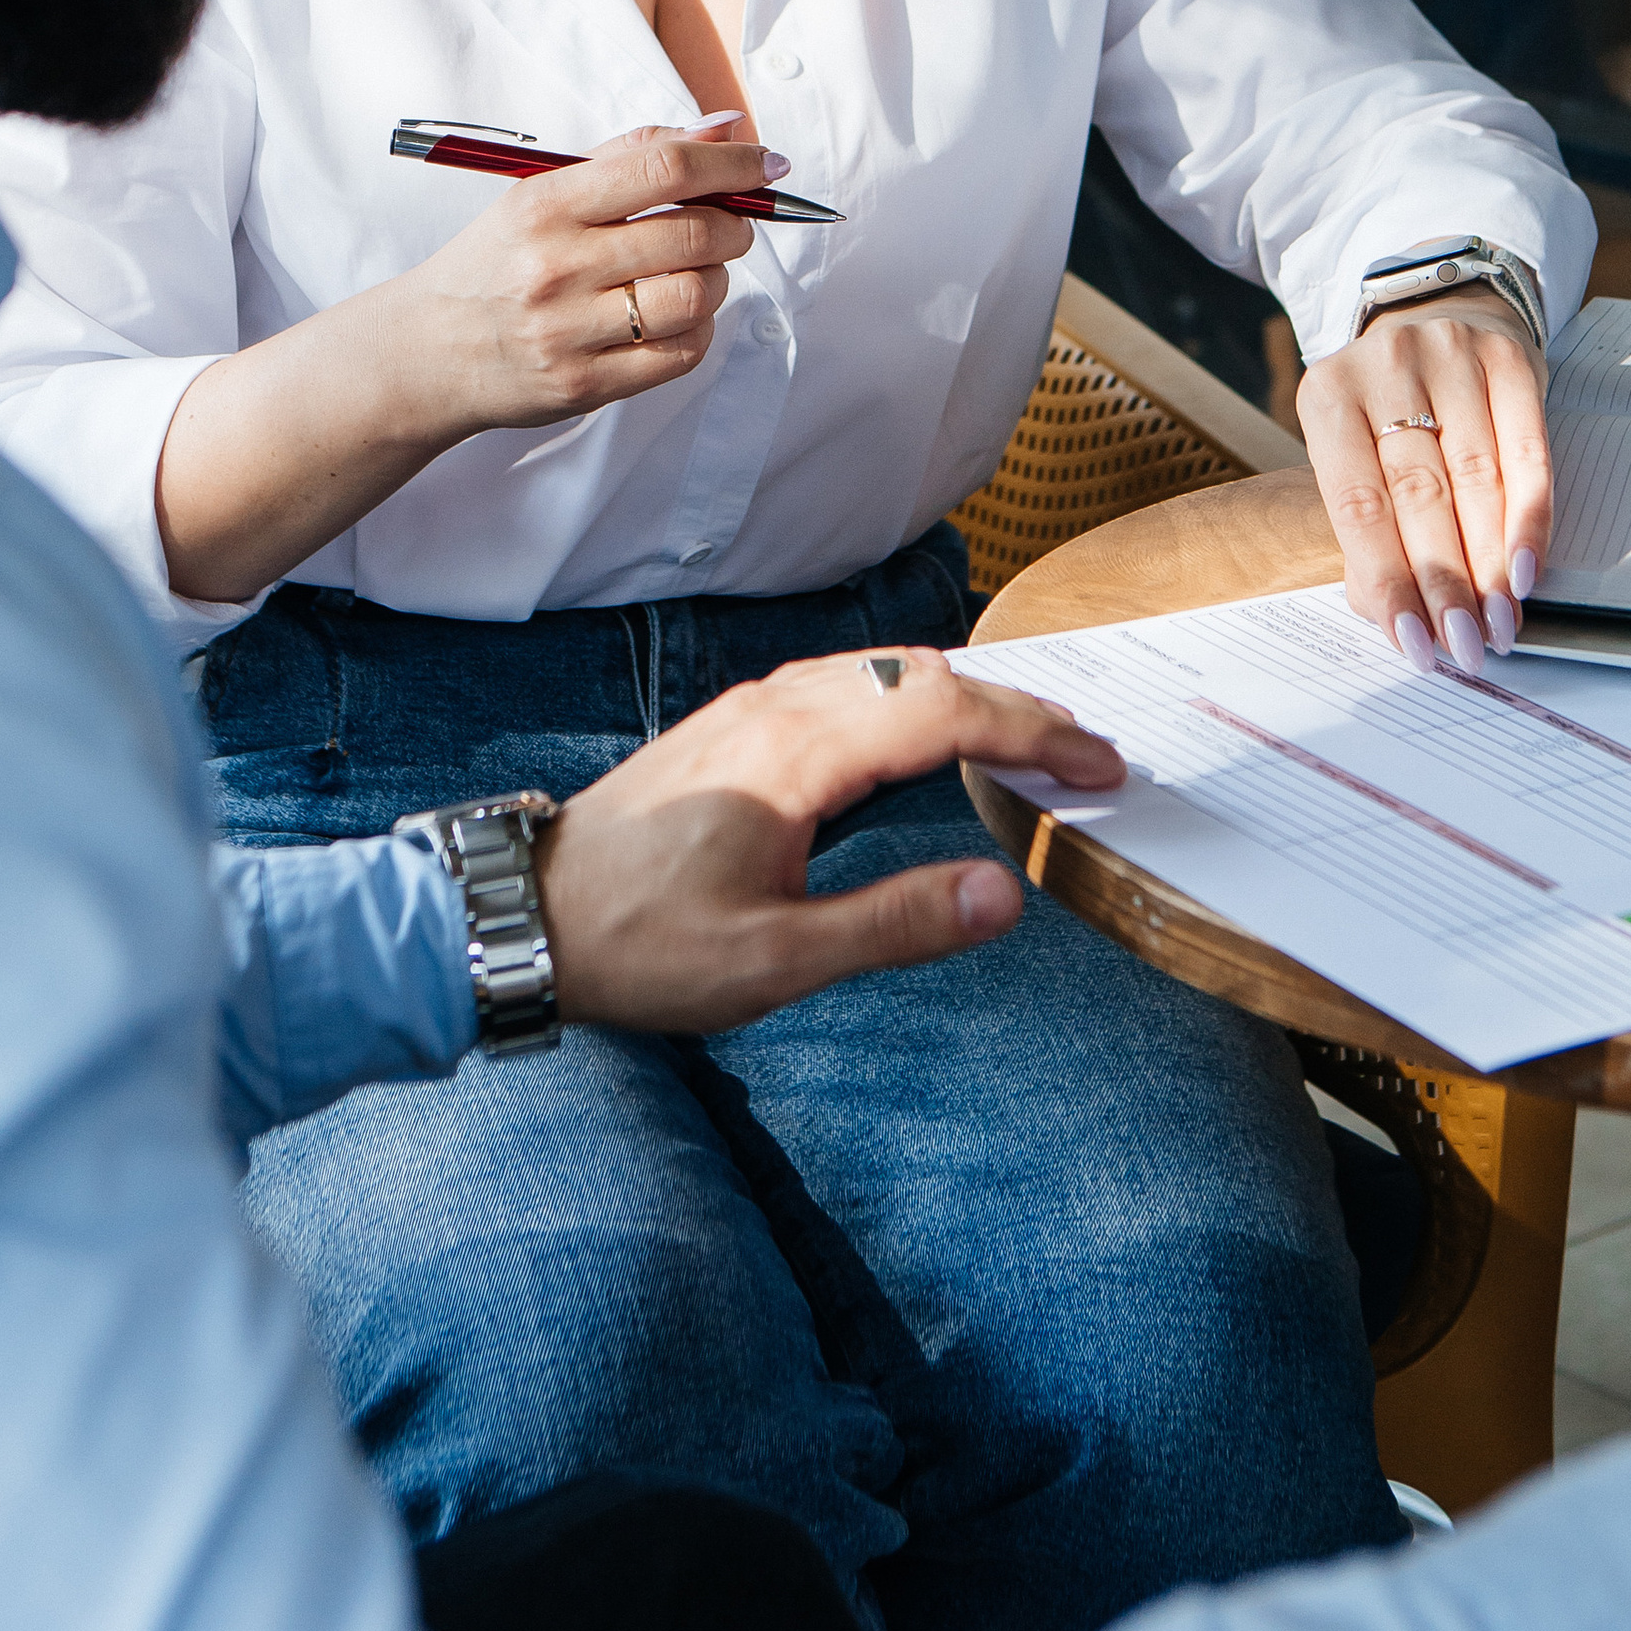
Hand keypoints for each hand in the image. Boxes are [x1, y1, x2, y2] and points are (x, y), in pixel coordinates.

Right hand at [396, 116, 768, 440]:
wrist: (430, 350)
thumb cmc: (499, 260)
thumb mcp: (542, 190)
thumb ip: (634, 154)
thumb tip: (727, 128)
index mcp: (545, 203)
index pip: (663, 169)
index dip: (731, 164)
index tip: (766, 162)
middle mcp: (555, 266)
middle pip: (691, 235)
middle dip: (733, 225)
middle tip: (730, 224)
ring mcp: (568, 331)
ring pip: (695, 296)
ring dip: (717, 279)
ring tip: (696, 271)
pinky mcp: (584, 385)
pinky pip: (682, 354)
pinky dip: (698, 328)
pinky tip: (676, 315)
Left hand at [534, 646, 1123, 1036]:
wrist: (526, 914)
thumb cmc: (641, 944)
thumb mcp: (775, 960)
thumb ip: (893, 924)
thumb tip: (1005, 894)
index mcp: (794, 753)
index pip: (945, 714)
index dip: (1036, 734)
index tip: (1103, 766)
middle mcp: (774, 709)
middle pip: (924, 677)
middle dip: (1018, 706)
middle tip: (1092, 751)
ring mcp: (748, 709)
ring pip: (883, 671)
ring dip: (966, 693)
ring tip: (1029, 735)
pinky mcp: (732, 726)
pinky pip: (845, 682)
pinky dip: (911, 695)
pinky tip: (923, 727)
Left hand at [1298, 292, 1550, 671]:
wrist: (1440, 314)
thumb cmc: (1388, 405)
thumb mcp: (1355, 450)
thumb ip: (1366, 527)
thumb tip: (1390, 611)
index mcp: (1327, 395)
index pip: (1358, 503)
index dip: (1387, 577)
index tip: (1412, 639)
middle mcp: (1385, 367)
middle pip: (1419, 494)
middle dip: (1445, 581)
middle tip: (1464, 643)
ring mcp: (1449, 356)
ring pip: (1476, 478)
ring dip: (1491, 564)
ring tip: (1499, 622)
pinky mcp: (1507, 360)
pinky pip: (1527, 452)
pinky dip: (1530, 518)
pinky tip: (1528, 569)